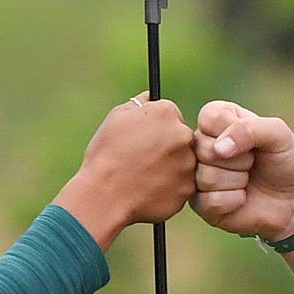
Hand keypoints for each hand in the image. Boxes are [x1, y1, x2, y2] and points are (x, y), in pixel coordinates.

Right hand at [56, 94, 197, 248]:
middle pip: (180, 137)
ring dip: (169, 167)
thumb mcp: (116, 118)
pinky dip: (168, 188)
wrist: (104, 196)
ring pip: (183, 162)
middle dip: (166, 146)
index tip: (142, 140)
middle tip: (142, 160)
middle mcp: (183, 135)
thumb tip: (151, 97)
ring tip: (142, 176)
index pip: (170, 115)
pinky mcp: (188, 188)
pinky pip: (181, 185)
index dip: (154, 128)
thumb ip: (139, 103)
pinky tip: (148, 190)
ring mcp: (189, 163)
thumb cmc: (106, 155)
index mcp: (166, 113)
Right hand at [189, 99, 293, 242]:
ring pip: (207, 177)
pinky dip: (235, 200)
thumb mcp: (278, 134)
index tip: (253, 141)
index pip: (209, 117)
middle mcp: (202, 145)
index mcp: (216, 120)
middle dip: (240, 159)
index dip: (236, 131)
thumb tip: (218, 149)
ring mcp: (199, 175)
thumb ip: (249, 128)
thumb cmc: (284, 160)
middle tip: (252, 163)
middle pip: (204, 149)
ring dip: (238, 181)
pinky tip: (242, 198)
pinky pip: (210, 201)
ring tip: (248, 179)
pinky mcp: (201, 204)